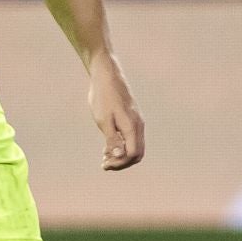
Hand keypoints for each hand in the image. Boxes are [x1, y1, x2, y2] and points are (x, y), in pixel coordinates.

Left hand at [89, 53, 143, 170]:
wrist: (107, 75)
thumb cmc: (103, 96)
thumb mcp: (103, 120)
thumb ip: (112, 139)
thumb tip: (119, 155)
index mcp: (132, 126)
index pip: (132, 154)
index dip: (120, 163)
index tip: (104, 164)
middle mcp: (138, 125)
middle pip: (137, 154)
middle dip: (122, 162)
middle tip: (105, 164)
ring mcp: (137, 122)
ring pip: (136, 147)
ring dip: (122, 156)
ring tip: (104, 157)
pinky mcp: (132, 118)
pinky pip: (132, 139)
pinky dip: (123, 147)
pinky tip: (108, 147)